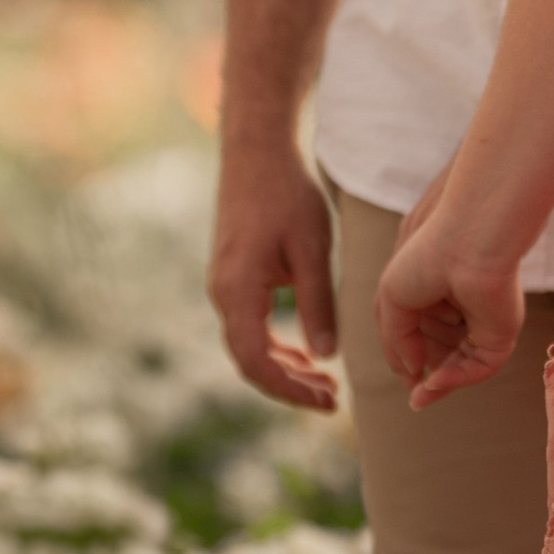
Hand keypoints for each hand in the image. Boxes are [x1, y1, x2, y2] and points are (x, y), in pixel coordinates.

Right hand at [207, 134, 340, 409]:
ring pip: (248, 346)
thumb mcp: (312, 250)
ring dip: (284, 368)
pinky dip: (275, 346)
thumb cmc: (287, 194)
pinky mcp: (232, 277)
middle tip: (331, 400)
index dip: (291, 389)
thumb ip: (317, 304)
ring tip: (324, 382)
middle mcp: (222, 294)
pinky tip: (305, 352)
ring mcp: (223, 286)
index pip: (257, 362)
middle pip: (249, 361)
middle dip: (290, 386)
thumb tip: (326, 355)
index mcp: (237, 291)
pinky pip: (249, 326)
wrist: (256, 152)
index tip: (328, 401)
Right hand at [379, 202, 525, 409]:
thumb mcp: (391, 300)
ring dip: (437, 375)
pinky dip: (456, 379)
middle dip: (424, 370)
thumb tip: (410, 373)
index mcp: (437, 292)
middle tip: (414, 390)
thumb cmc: (426, 259)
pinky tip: (435, 383)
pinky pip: (479, 367)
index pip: (423, 335)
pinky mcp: (501, 334)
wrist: (466, 246)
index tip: (404, 382)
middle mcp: (462, 308)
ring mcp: (483, 322)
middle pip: (440, 353)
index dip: (409, 359)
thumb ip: (396, 341)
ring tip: (423, 377)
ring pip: (457, 364)